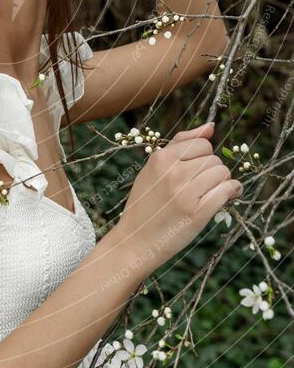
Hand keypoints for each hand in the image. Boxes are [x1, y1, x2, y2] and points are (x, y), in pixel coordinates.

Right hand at [114, 122, 242, 277]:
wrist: (134, 241)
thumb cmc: (146, 204)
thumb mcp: (153, 169)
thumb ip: (180, 145)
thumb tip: (210, 127)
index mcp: (160, 158)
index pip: (201, 144)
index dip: (204, 156)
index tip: (199, 170)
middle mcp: (172, 172)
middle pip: (214, 158)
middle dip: (213, 170)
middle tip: (204, 186)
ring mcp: (184, 192)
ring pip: (222, 173)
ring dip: (223, 182)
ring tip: (212, 193)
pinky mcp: (196, 213)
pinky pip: (226, 190)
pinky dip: (232, 192)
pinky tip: (228, 197)